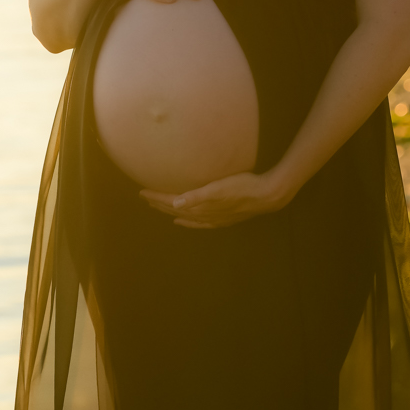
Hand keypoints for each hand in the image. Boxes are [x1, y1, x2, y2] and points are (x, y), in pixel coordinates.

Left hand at [139, 169, 290, 228]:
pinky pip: (197, 222)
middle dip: (159, 204)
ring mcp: (213, 218)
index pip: (172, 202)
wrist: (266, 196)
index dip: (157, 198)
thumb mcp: (219, 189)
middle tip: (145, 198)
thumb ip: (197, 197)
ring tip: (158, 208)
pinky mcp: (221, 217)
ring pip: (185, 216)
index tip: (142, 193)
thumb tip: (176, 203)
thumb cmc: (244, 188)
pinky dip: (187, 221)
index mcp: (201, 206)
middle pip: (176, 210)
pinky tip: (182, 220)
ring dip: (171, 212)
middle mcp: (204, 215)